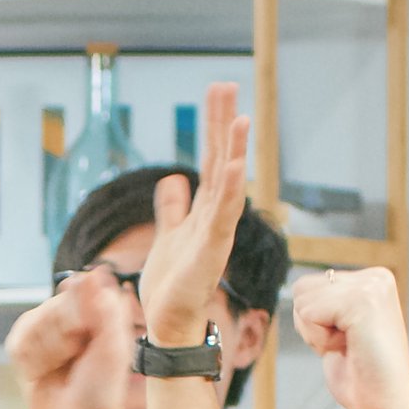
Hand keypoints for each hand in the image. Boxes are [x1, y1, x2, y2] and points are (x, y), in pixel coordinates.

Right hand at [6, 266, 135, 408]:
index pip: (78, 287)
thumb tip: (95, 270)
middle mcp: (65, 310)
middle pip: (55, 307)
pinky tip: (46, 372)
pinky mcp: (20, 344)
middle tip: (79, 356)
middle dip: (69, 336)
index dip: (83, 315)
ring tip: (63, 368)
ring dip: (53, 353)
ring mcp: (40, 325)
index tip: (90, 337)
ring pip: (36, 325)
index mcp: (93, 305)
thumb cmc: (102, 385)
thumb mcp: (115, 345)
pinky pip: (20, 344)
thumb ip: (106, 307)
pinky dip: (36, 363)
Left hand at [136, 81, 251, 347]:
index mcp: (205, 209)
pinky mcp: (211, 250)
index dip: (215, 126)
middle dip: (224, 124)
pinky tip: (236, 165)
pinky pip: (224, 215)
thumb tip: (174, 179)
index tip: (218, 92)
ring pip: (229, 183)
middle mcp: (216, 215)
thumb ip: (173, 208)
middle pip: (223, 160)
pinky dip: (232, 189)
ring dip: (235, 151)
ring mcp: (217, 231)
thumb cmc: (172, 284)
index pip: (213, 158)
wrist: (168, 322)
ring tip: (239, 119)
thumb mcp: (168, 234)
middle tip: (226, 85)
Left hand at [293, 268, 408, 408]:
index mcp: (372, 280)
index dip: (314, 322)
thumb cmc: (363, 376)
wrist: (387, 404)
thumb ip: (323, 304)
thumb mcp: (337, 328)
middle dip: (312, 325)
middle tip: (347, 345)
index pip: (307, 286)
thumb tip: (297, 287)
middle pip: (301, 289)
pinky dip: (319, 339)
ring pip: (302, 300)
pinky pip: (309, 314)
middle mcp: (375, 277)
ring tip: (349, 346)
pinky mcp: (363, 301)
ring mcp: (371, 287)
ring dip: (316, 333)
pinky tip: (349, 348)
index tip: (347, 340)